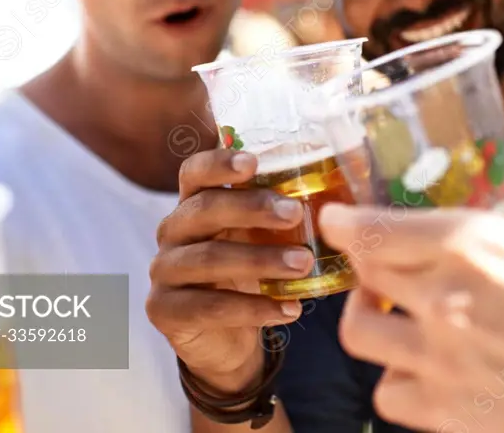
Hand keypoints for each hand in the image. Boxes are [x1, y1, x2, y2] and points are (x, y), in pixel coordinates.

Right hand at [146, 149, 311, 392]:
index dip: (219, 163)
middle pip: (204, 208)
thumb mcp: (262, 240)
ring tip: (303, 264)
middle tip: (295, 212)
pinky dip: (255, 308)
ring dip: (261, 259)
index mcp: (195, 203)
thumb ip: (283, 217)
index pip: (195, 172)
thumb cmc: (247, 275)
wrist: (225, 340)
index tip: (253, 162)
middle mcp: (173, 231)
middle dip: (251, 207)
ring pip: (209, 258)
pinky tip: (290, 308)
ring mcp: (164, 270)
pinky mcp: (165, 310)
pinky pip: (210, 307)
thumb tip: (339, 200)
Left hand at [318, 156, 503, 432]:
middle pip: (365, 275)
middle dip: (365, 261)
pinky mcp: (456, 418)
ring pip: (362, 335)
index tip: (338, 217)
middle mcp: (448, 303)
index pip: (374, 230)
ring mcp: (447, 365)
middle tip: (379, 259)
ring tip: (394, 312)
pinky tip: (425, 365)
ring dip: (371, 316)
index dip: (345, 221)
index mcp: (475, 246)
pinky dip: (399, 377)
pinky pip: (392, 396)